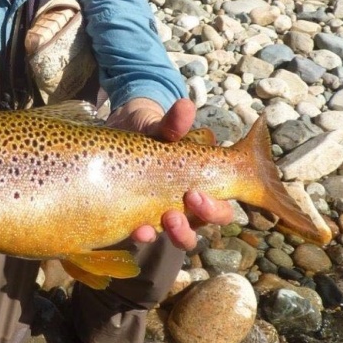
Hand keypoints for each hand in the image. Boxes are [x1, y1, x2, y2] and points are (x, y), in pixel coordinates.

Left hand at [108, 97, 233, 250]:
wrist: (122, 134)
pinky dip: (142, 235)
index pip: (220, 208)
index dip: (214, 209)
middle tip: (175, 213)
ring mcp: (164, 214)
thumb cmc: (152, 133)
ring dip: (173, 234)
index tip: (194, 194)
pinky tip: (136, 230)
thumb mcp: (162, 126)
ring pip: (178, 236)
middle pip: (201, 227)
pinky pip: (146, 234)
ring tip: (158, 225)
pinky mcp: (139, 218)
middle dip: (192, 226)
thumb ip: (173, 122)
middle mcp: (187, 205)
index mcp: (203, 186)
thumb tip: (186, 106)